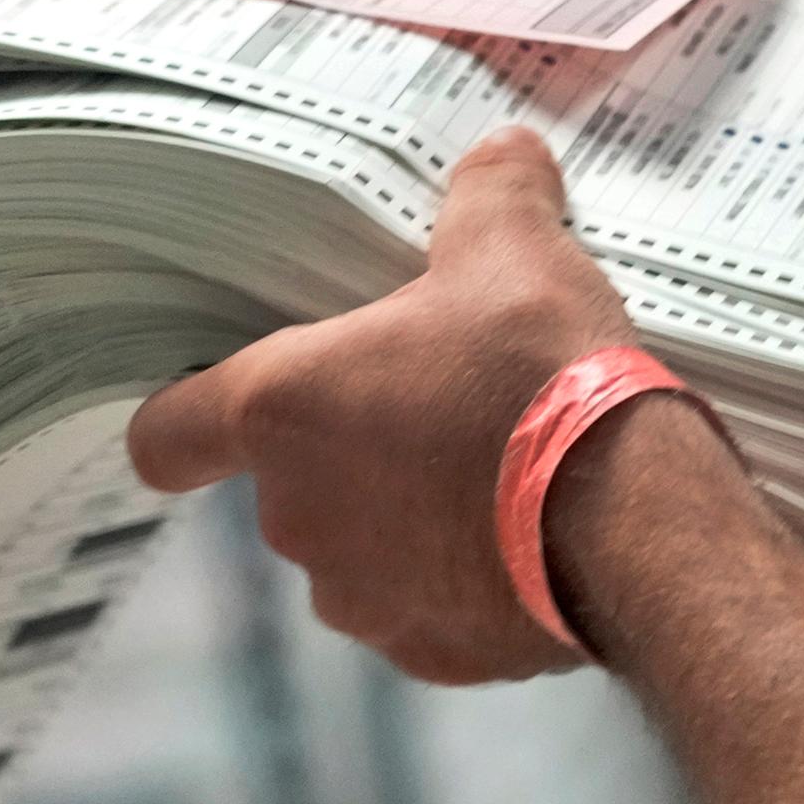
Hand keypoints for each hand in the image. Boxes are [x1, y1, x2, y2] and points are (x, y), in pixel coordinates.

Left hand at [128, 127, 639, 682]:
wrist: (637, 521)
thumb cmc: (544, 374)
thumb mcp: (517, 247)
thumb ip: (489, 192)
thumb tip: (502, 150)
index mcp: (284, 412)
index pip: (167, 435)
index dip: (186, 420)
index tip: (225, 410)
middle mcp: (298, 518)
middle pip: (292, 484)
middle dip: (355, 453)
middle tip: (442, 407)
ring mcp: (364, 598)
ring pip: (362, 554)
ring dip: (408, 523)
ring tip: (500, 480)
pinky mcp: (434, 653)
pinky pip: (431, 611)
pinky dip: (466, 583)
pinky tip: (534, 542)